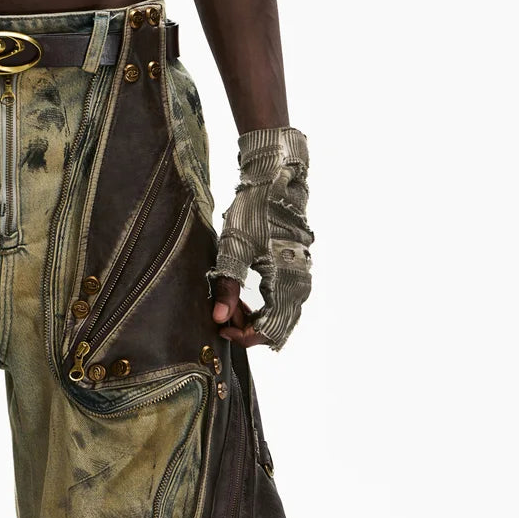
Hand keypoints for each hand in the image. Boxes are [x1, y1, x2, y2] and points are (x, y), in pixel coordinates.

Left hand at [208, 127, 313, 350]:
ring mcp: (300, 277)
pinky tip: (242, 299)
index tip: (220, 327)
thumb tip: (218, 318)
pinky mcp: (296, 271)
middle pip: (277, 327)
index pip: (269, 330)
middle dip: (247, 329)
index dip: (243, 335)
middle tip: (222, 317)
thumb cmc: (254, 211)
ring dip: (254, 318)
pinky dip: (262, 307)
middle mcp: (299, 283)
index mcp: (286, 280)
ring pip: (280, 316)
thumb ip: (227, 286)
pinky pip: (282, 302)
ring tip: (228, 306)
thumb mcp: (233, 248)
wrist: (275, 181)